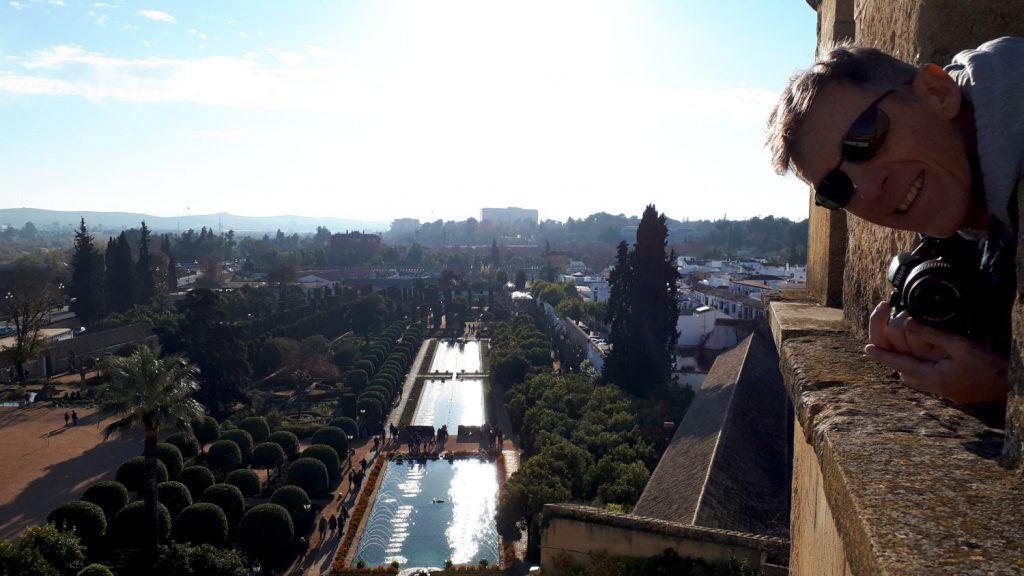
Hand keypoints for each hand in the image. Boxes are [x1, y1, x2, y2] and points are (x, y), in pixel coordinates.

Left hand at [865, 303, 1007, 403]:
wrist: (1010, 386)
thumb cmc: (989, 365)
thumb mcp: (960, 345)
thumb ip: (933, 334)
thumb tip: (908, 322)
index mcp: (933, 377)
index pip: (899, 364)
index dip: (882, 355)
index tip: (867, 349)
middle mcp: (934, 388)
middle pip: (904, 373)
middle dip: (893, 359)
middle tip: (885, 346)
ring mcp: (943, 392)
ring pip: (915, 379)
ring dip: (906, 365)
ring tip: (900, 351)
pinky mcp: (951, 392)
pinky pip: (927, 382)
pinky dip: (920, 371)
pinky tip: (924, 362)